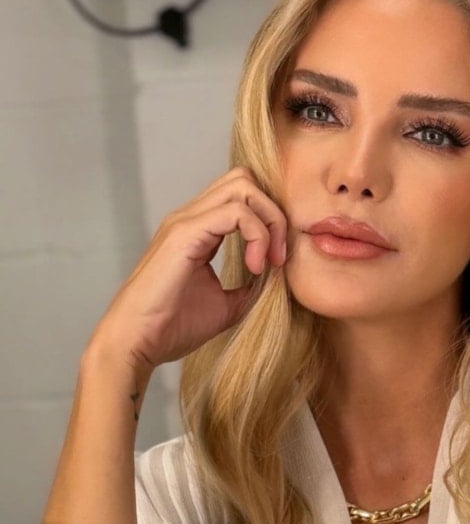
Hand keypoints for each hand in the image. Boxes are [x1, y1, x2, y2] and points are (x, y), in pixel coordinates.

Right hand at [90, 167, 286, 372]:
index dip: (270, 220)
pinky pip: (236, 212)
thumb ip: (250, 287)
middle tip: (278, 256)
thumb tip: (275, 277)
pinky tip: (256, 267)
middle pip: (245, 179)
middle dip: (274, 212)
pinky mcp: (184, 233)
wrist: (137, 344)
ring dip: (269, 220)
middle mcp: (190, 217)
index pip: (243, 195)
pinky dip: (257, 234)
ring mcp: (185, 221)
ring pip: (243, 186)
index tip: (277, 262)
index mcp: (199, 228)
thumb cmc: (172, 327)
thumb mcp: (226, 305)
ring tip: (268, 262)